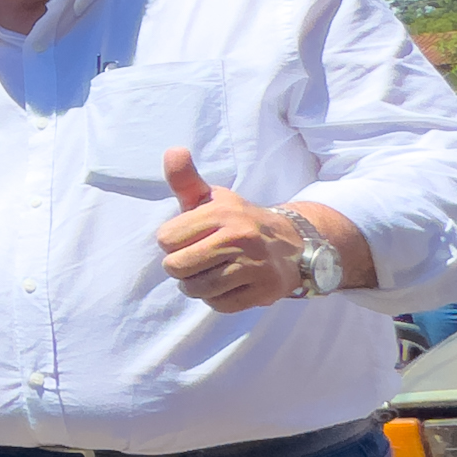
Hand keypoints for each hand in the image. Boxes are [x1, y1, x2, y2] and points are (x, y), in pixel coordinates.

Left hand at [153, 149, 301, 311]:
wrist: (291, 243)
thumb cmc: (236, 222)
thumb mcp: (211, 198)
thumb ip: (185, 179)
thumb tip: (173, 150)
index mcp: (222, 212)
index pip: (165, 240)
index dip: (172, 243)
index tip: (190, 238)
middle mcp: (240, 237)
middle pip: (176, 267)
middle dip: (181, 268)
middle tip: (199, 259)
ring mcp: (255, 265)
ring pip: (196, 289)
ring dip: (197, 286)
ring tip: (211, 273)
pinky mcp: (264, 290)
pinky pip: (220, 305)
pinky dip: (218, 300)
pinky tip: (230, 285)